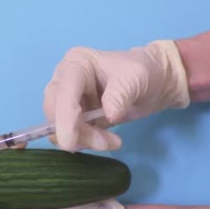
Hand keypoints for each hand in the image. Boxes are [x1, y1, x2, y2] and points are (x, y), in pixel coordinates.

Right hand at [44, 40, 189, 151]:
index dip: (64, 119)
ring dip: (85, 140)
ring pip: (60, 128)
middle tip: (105, 142)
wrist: (153, 83)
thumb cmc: (142, 72)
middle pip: (56, 114)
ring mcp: (67, 100)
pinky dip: (87, 142)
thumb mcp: (136, 78)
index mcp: (75, 64)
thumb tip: (108, 115)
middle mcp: (64, 81)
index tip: (71, 143)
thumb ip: (120, 95)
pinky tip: (108, 140)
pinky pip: (71, 135)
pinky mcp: (74, 117)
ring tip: (113, 141)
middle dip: (77, 133)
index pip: (63, 94)